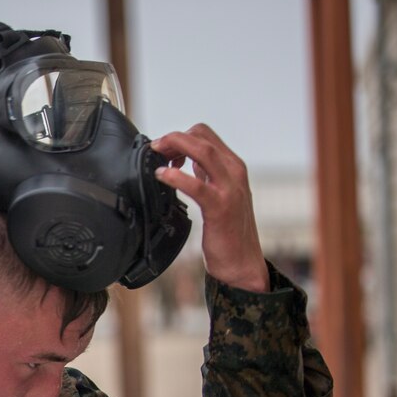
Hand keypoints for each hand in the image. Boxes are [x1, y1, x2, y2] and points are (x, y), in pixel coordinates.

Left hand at [151, 124, 269, 292]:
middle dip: (173, 138)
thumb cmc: (227, 230)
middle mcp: (234, 171)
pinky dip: (176, 176)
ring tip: (156, 154)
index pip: (205, 134)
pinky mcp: (220, 207)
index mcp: (232, 166)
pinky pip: (197, 185)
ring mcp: (230, 188)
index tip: (165, 151)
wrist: (241, 262)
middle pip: (201, 136)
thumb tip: (184, 159)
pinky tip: (162, 175)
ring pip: (202, 151)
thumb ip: (205, 174)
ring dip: (175, 146)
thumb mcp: (217, 193)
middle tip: (155, 149)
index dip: (180, 136)